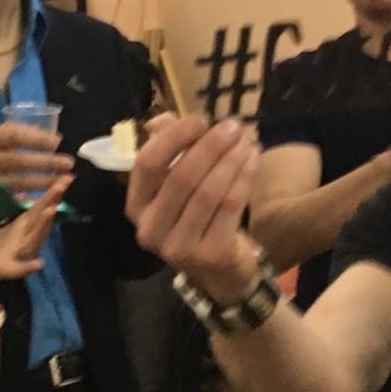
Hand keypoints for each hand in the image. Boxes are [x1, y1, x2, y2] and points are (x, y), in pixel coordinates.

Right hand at [0, 120, 74, 194]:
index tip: (57, 142)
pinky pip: (14, 200)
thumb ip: (19, 133)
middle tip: (68, 164)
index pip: (14, 135)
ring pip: (18, 183)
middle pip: (18, 161)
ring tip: (64, 181)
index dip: (37, 139)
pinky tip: (48, 200)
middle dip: (46, 162)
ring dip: (44, 183)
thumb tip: (53, 138)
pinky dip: (32, 200)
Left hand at [0, 177, 71, 330]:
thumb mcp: (6, 225)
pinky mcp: (5, 270)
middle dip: (52, 202)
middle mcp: (25, 239)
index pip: (41, 207)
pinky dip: (29, 267)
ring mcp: (18, 255)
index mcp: (24, 227)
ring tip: (50, 210)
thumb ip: (18, 211)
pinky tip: (40, 263)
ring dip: (43, 226)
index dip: (53, 193)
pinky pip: (18, 270)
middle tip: (61, 185)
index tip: (65, 178)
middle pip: (42, 220)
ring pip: (34, 240)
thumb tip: (25, 193)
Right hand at [126, 115, 261, 300]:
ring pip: (209, 191)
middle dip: (209, 146)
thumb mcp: (176, 188)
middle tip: (232, 126)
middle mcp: (151, 230)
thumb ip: (169, 151)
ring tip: (247, 141)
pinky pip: (230, 207)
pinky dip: (244, 178)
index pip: (146, 164)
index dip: (173, 138)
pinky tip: (253, 160)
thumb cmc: (195, 220)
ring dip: (230, 160)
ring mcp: (179, 247)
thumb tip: (165, 118)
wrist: (220, 273)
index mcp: (136, 207)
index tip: (199, 119)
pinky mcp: (211, 254)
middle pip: (181, 177)